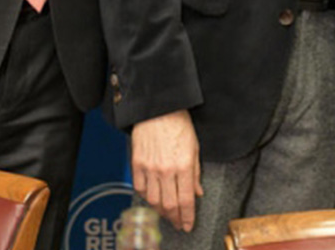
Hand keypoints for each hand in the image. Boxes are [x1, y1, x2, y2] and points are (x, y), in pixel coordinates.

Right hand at [131, 109, 202, 231]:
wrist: (158, 109)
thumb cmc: (180, 125)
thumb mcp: (195, 148)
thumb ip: (195, 173)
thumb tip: (197, 193)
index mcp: (183, 166)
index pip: (185, 200)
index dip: (187, 217)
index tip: (188, 225)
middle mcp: (165, 170)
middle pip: (168, 205)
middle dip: (174, 218)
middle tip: (178, 223)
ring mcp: (149, 168)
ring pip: (153, 200)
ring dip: (160, 211)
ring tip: (167, 214)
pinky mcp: (137, 164)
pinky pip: (139, 188)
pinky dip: (146, 197)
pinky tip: (152, 198)